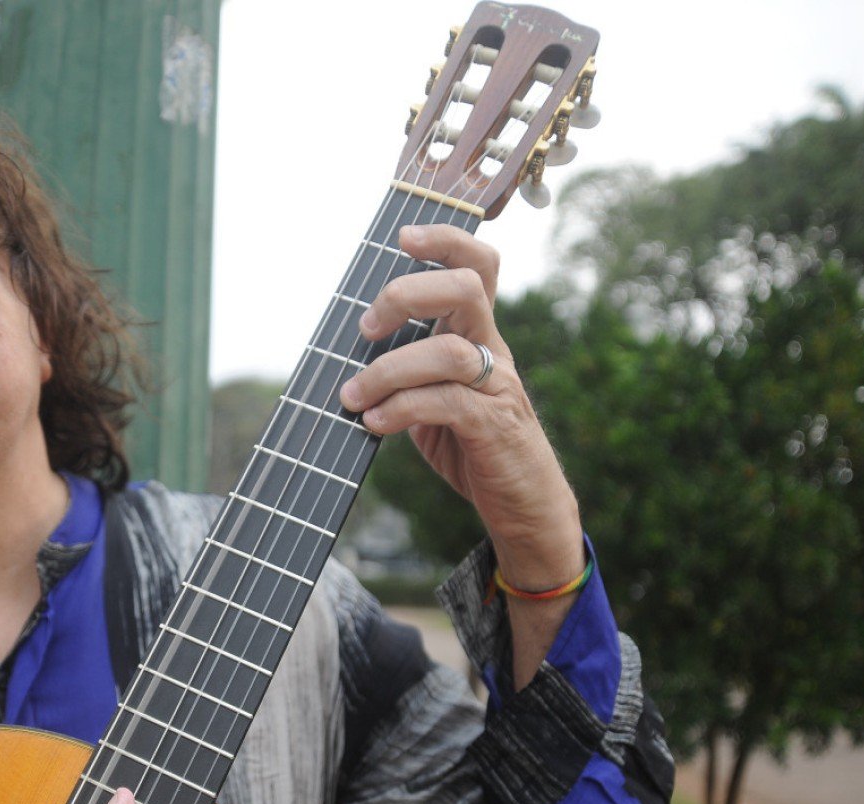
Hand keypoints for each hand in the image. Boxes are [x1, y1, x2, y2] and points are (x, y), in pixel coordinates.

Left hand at [338, 224, 582, 589]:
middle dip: (406, 295)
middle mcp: (492, 350)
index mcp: (477, 334)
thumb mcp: (432, 397)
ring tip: (351, 397)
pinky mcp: (494, 425)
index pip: (477, 265)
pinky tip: (372, 423)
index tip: (402, 237)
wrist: (521, 505)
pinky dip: (400, 408)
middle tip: (366, 329)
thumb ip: (403, 370)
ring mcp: (498, 386)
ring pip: (446, 351)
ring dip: (386, 370)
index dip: (445, 239)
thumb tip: (342, 358)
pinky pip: (446, 402)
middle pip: (464, 288)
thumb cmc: (470, 446)